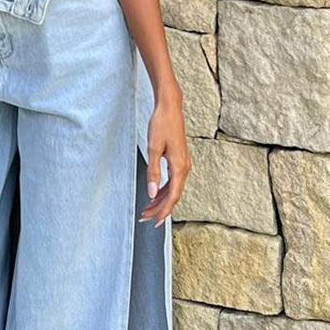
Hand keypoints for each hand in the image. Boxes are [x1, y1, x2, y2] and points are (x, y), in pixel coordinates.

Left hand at [139, 85, 190, 227]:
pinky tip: (154, 194)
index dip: (163, 211)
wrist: (170, 108)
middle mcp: (185, 168)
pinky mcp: (179, 160)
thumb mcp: (153, 149)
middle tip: (144, 218)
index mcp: (179, 167)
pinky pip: (173, 180)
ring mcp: (183, 164)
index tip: (154, 222)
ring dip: (160, 200)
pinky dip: (163, 189)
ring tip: (147, 209)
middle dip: (159, 208)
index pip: (173, 196)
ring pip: (173, 189)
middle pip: (173, 195)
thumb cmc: (161, 125)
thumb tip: (151, 193)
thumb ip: (153, 172)